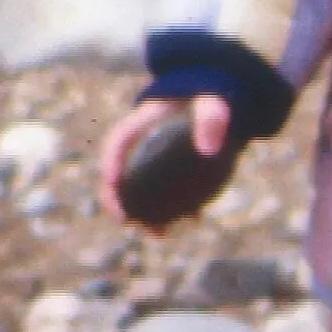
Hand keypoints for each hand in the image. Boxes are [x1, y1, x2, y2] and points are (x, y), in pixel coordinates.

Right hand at [100, 92, 228, 222]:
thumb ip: (212, 120)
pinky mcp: (172, 171)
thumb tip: (208, 151)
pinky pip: (167, 194)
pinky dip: (176, 210)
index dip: (111, 159)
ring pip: (142, 189)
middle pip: (121, 172)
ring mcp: (155, 157)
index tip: (112, 180)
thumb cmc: (212, 98)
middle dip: (117, 198)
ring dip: (146, 214)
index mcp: (144, 120)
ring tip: (158, 233)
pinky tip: (192, 222)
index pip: (120, 139)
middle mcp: (143, 142)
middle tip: (124, 219)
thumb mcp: (214, 103)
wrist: (220, 102)